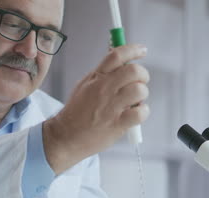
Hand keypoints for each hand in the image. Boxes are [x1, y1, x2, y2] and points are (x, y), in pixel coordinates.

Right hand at [43, 44, 149, 173]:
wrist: (65, 136)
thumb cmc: (77, 112)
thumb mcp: (85, 85)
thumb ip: (102, 74)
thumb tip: (122, 62)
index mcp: (96, 77)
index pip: (116, 55)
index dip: (133, 49)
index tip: (142, 50)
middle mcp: (103, 89)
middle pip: (133, 70)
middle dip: (143, 75)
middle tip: (140, 82)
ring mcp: (110, 107)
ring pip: (139, 90)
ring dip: (142, 95)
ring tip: (135, 101)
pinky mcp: (117, 124)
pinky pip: (140, 112)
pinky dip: (143, 112)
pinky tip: (135, 113)